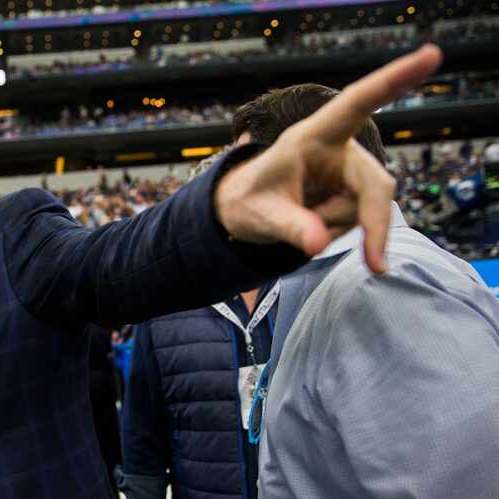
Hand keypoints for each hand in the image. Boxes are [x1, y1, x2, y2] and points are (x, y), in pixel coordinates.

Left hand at [215, 44, 442, 273]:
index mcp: (312, 136)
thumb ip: (288, 227)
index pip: (357, 103)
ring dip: (338, 229)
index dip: (393, 80)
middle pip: (375, 184)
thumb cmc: (247, 201)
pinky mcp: (354, 194)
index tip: (431, 56)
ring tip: (300, 224)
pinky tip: (314, 226)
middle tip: (376, 265)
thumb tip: (317, 244)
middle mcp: (338, 150)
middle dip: (373, 225)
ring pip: (366, 209)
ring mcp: (349, 173)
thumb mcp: (259, 215)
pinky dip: (340, 234)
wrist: (245, 212)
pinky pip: (362, 222)